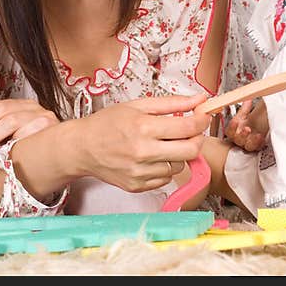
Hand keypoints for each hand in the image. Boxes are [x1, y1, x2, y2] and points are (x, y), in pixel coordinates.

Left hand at [0, 99, 58, 148]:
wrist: (70, 155)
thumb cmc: (39, 150)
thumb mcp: (15, 136)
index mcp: (26, 106)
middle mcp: (37, 109)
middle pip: (4, 112)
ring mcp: (45, 118)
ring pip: (12, 121)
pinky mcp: (52, 129)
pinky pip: (26, 134)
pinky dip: (15, 144)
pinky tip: (12, 153)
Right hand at [75, 93, 210, 192]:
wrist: (81, 148)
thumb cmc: (108, 123)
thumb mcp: (138, 105)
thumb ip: (172, 103)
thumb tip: (200, 99)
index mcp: (143, 127)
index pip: (188, 127)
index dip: (202, 120)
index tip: (204, 116)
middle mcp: (142, 152)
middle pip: (190, 151)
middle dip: (196, 140)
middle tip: (190, 132)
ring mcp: (140, 172)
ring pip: (179, 166)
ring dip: (178, 154)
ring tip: (162, 144)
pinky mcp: (137, 186)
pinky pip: (166, 179)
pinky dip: (165, 168)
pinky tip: (152, 158)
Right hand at [224, 100, 267, 150]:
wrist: (261, 126)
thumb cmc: (251, 121)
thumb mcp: (246, 114)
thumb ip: (245, 108)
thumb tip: (247, 98)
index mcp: (235, 130)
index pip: (230, 131)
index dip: (232, 127)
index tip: (236, 121)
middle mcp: (240, 138)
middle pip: (238, 140)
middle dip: (242, 135)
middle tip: (247, 129)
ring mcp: (248, 143)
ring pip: (248, 146)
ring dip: (252, 140)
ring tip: (257, 135)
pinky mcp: (257, 146)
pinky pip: (257, 147)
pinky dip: (260, 143)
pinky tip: (262, 138)